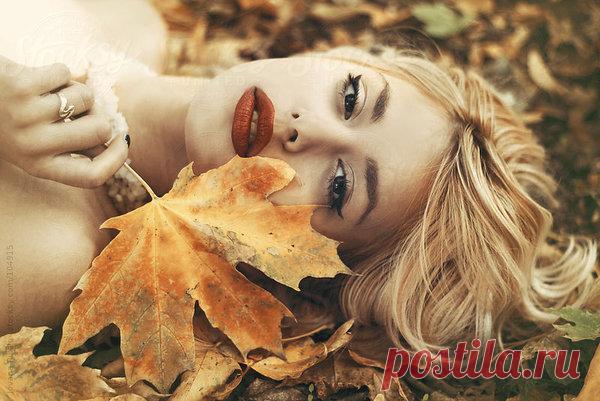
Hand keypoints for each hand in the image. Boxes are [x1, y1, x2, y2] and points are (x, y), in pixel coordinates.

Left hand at [0, 55, 128, 187]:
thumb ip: (69, 145)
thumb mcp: (33, 143)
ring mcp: (27, 117)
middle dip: (98, 112)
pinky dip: (57, 70)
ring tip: (50, 91)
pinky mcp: (22, 87)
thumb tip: (116, 137)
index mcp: (38, 166)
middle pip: (99, 131)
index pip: (91, 177)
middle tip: (80, 107)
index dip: (116, 160)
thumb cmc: (6, 116)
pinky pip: (66, 72)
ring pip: (85, 97)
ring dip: (74, 88)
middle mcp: (33, 147)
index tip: (124, 142)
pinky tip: (37, 77)